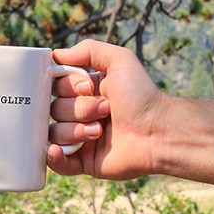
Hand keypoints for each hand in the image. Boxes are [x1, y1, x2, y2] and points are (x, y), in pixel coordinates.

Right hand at [48, 40, 166, 179]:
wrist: (159, 132)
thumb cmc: (142, 96)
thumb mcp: (120, 60)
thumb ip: (88, 50)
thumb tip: (56, 56)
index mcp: (86, 92)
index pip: (56, 86)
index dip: (67, 86)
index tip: (88, 88)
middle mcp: (81, 114)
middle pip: (54, 109)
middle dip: (79, 109)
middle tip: (105, 110)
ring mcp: (80, 139)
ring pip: (54, 133)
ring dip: (75, 130)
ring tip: (100, 131)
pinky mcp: (83, 162)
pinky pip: (56, 163)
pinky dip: (54, 157)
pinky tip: (57, 150)